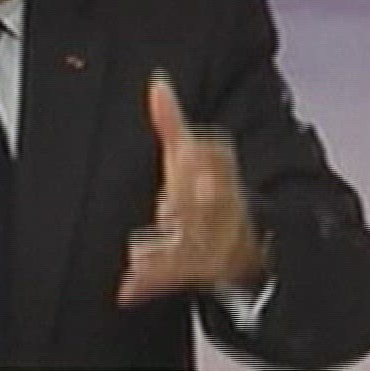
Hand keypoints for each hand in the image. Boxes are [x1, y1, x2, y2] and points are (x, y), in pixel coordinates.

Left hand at [117, 72, 264, 305]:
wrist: (245, 248)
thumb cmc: (207, 194)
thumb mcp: (190, 155)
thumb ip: (171, 122)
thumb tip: (157, 83)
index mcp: (217, 176)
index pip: (215, 161)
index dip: (204, 158)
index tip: (186, 151)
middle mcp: (220, 210)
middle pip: (212, 206)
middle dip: (199, 203)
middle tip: (170, 205)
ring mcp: (212, 244)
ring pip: (194, 245)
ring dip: (168, 250)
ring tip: (137, 253)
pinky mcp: (195, 272)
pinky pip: (170, 277)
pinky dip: (146, 282)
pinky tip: (124, 287)